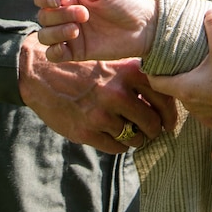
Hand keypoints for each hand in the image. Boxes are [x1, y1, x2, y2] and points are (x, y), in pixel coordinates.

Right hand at [18, 35, 176, 152]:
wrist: (41, 74)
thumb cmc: (82, 69)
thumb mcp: (111, 63)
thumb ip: (136, 78)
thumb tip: (164, 101)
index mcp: (127, 73)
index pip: (163, 99)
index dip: (170, 115)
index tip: (168, 122)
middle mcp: (117, 93)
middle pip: (152, 123)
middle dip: (153, 130)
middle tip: (150, 131)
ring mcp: (101, 115)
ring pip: (134, 138)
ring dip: (135, 139)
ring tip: (129, 133)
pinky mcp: (86, 132)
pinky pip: (117, 148)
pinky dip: (119, 145)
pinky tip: (113, 136)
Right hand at [34, 0, 156, 62]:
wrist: (144, 26)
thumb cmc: (124, 2)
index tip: (57, 0)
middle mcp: (67, 15)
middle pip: (44, 17)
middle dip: (60, 15)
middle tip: (85, 14)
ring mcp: (71, 35)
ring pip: (44, 36)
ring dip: (56, 32)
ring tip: (77, 29)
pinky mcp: (77, 53)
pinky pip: (53, 55)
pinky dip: (54, 51)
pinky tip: (67, 45)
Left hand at [148, 11, 211, 122]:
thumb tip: (209, 12)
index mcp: (184, 88)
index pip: (155, 82)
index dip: (150, 70)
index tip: (151, 59)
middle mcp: (190, 103)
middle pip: (171, 87)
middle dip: (171, 73)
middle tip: (172, 57)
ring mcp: (204, 111)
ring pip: (187, 94)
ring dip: (188, 81)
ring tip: (193, 64)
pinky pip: (202, 100)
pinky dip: (201, 88)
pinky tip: (211, 76)